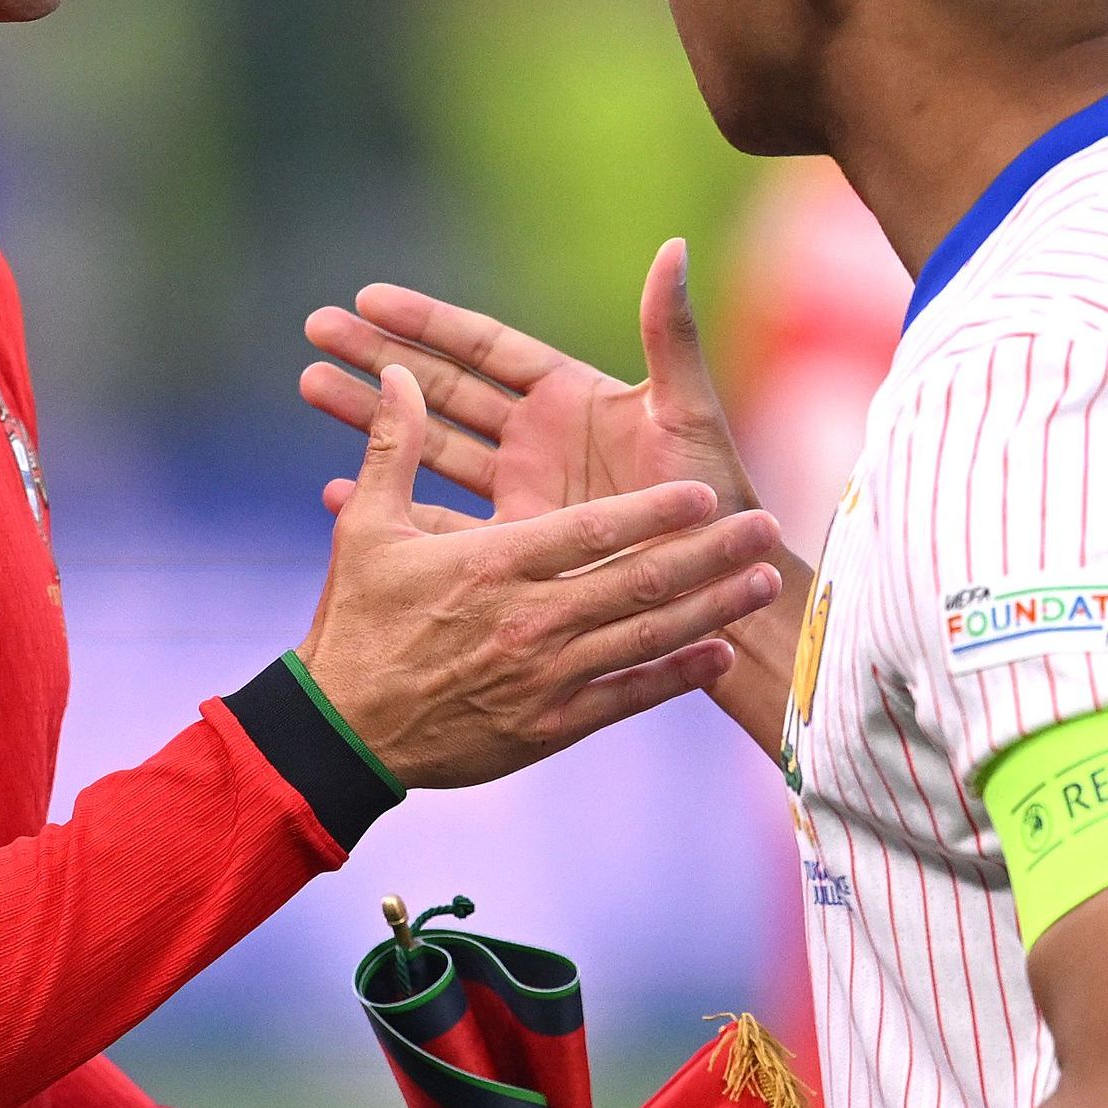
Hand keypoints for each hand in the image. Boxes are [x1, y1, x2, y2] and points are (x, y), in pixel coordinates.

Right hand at [293, 364, 783, 789]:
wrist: (342, 734)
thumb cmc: (356, 624)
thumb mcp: (366, 530)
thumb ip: (393, 448)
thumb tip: (402, 373)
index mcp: (493, 564)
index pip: (593, 530)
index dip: (655, 510)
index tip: (704, 493)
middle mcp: (530, 619)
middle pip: (639, 580)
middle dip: (710, 554)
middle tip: (765, 529)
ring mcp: (546, 677)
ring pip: (647, 637)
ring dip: (712, 609)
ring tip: (762, 586)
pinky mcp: (550, 726)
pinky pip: (628, 697)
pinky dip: (677, 675)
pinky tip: (719, 654)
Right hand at [300, 242, 759, 530]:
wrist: (715, 590)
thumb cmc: (712, 495)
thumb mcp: (688, 411)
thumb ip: (669, 331)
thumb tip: (673, 246)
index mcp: (570, 400)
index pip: (485, 348)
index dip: (427, 322)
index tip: (367, 297)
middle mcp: (539, 443)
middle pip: (445, 390)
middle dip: (381, 358)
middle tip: (315, 330)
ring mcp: (521, 495)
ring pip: (432, 448)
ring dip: (372, 418)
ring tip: (308, 384)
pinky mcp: (514, 549)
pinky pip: (443, 522)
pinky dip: (394, 504)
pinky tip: (333, 489)